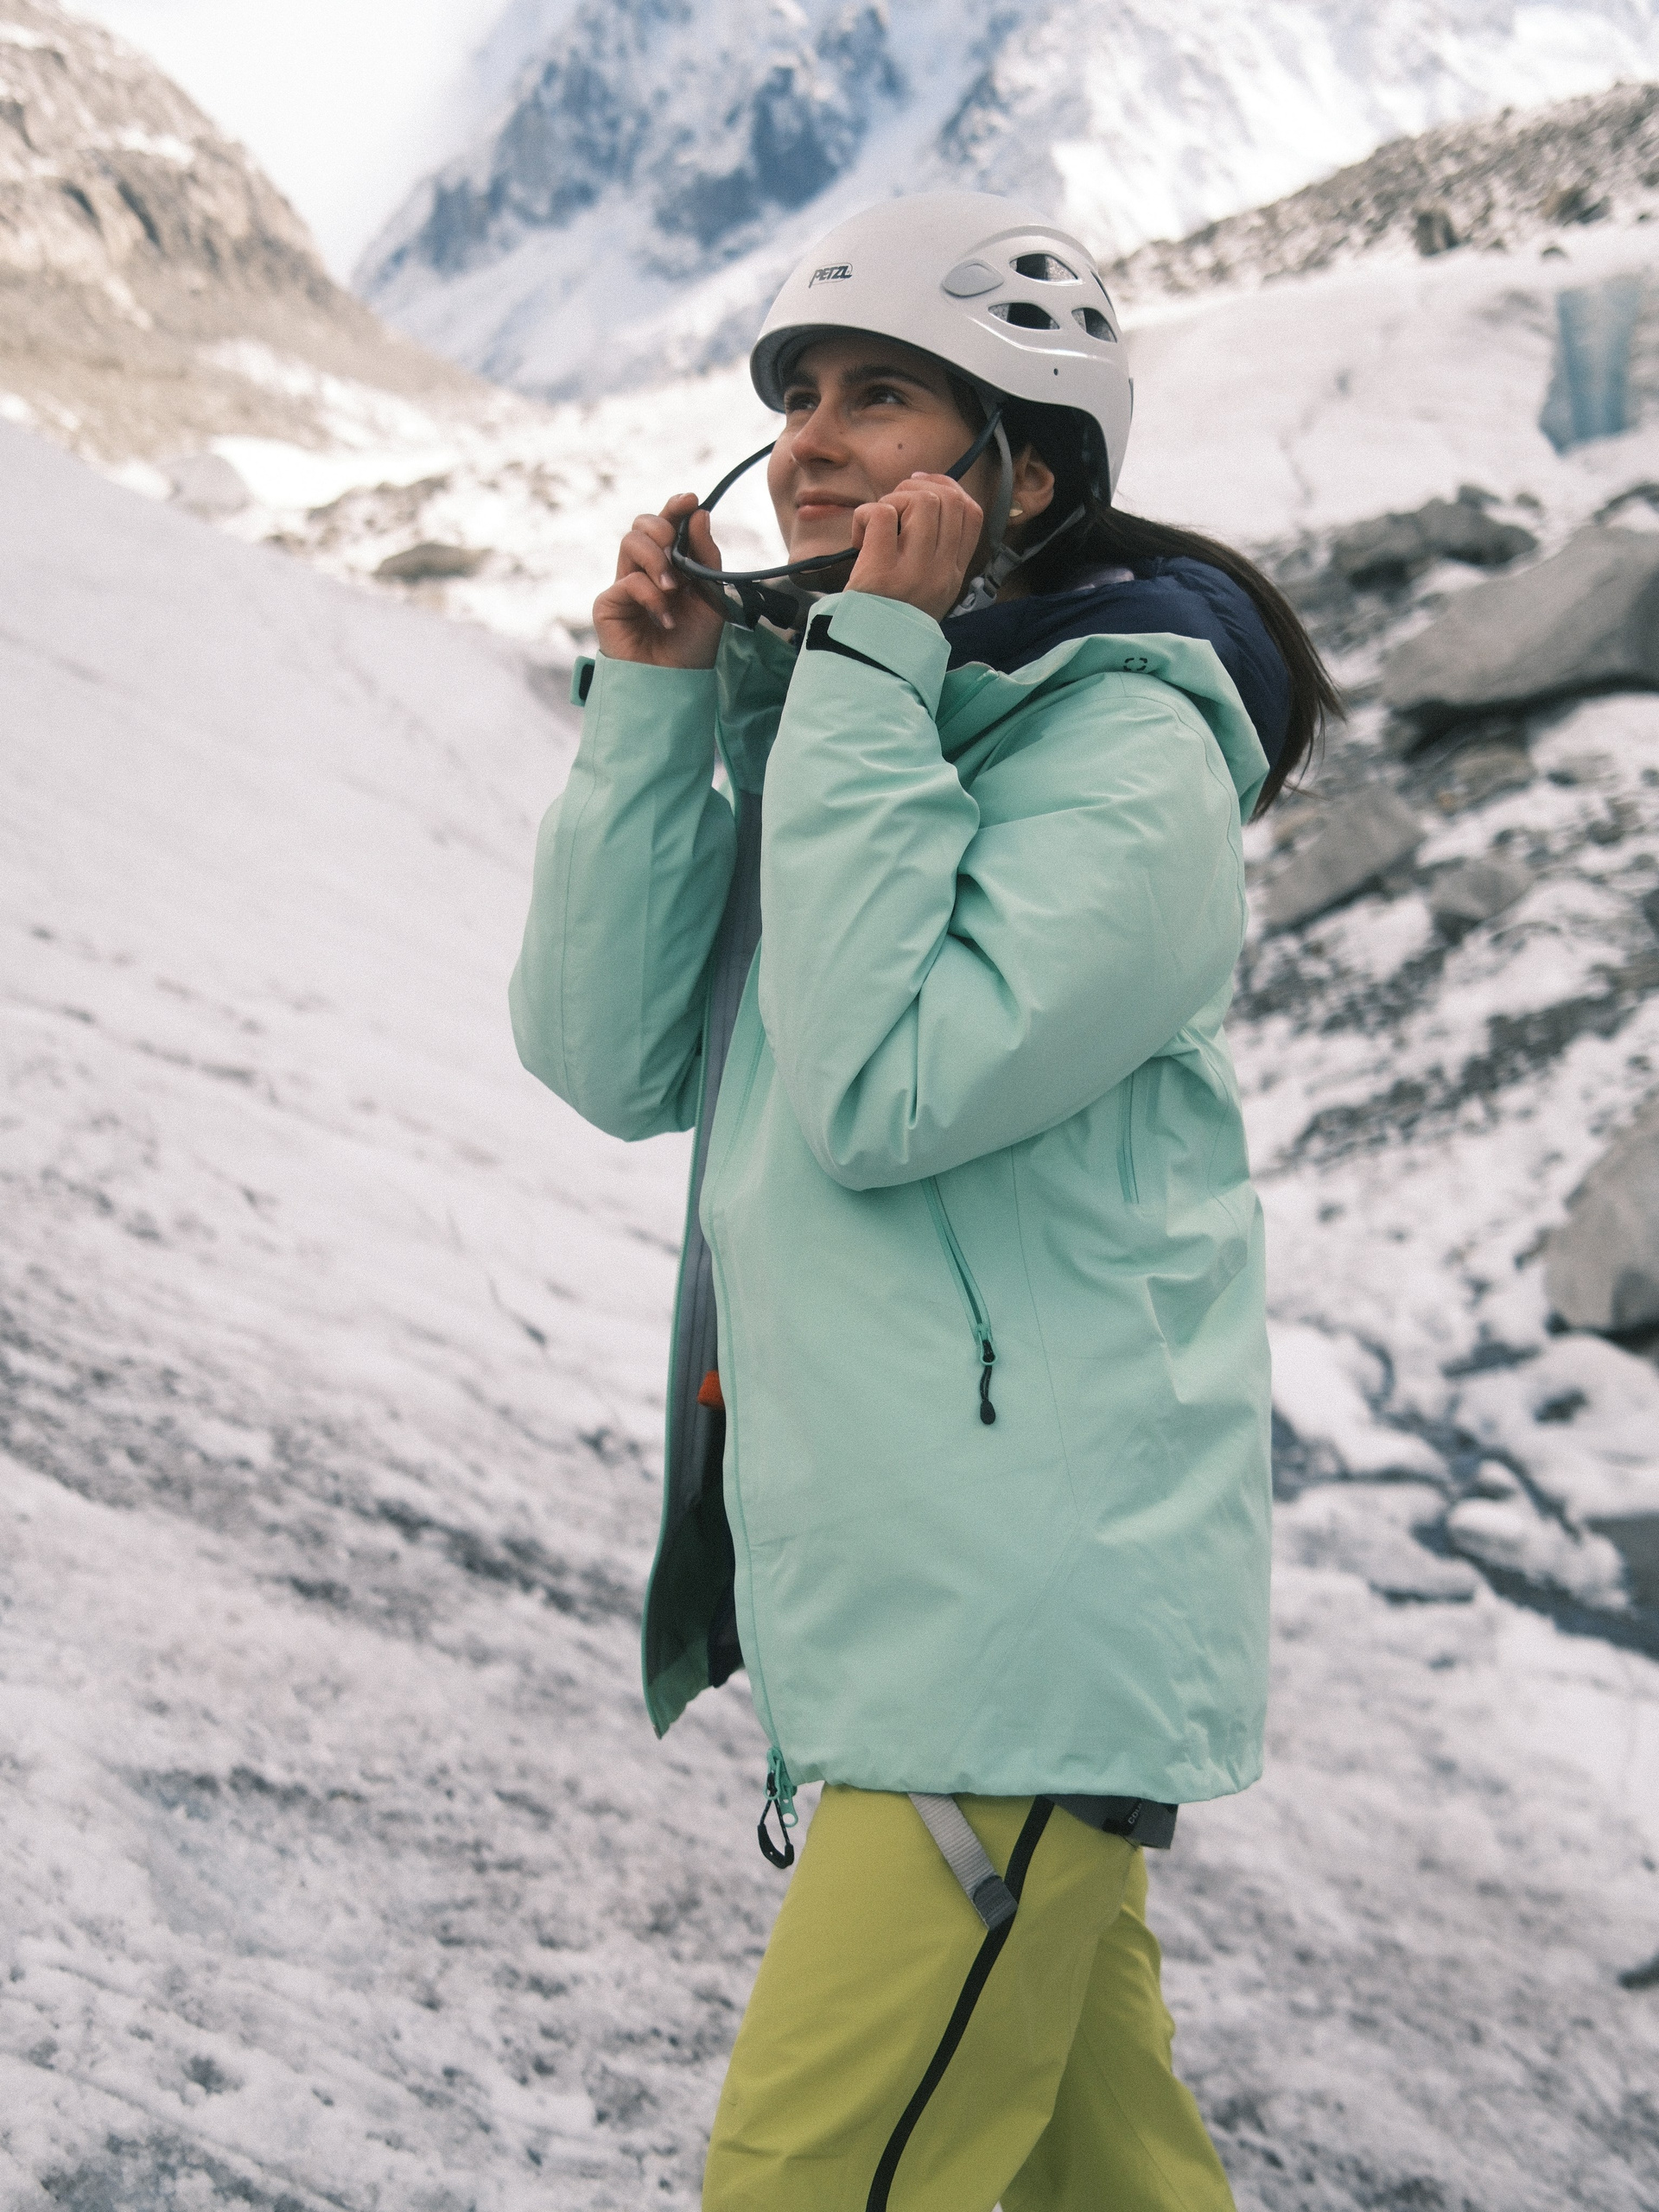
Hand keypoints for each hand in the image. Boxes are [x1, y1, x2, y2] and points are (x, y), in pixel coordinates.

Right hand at [593, 494, 726, 668]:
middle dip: (661, 527)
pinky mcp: (608, 603)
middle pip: (641, 524)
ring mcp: (624, 585)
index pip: (667, 525)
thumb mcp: (712, 596)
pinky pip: (628, 581)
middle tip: (675, 548)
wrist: (676, 681)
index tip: (690, 499)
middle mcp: (644, 570)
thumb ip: (706, 556)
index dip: (674, 507)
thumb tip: (699, 513)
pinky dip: (651, 595)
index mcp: (670, 565)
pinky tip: (664, 617)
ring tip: (672, 588)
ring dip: (656, 559)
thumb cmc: (693, 643)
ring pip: (629, 542)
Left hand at [844, 474, 984, 621]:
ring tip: (876, 524)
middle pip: (949, 500)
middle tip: (894, 505)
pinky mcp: (881, 571)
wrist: (868, 657)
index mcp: (954, 573)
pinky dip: (865, 515)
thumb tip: (923, 497)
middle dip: (918, 488)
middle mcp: (941, 570)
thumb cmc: (891, 617)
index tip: (924, 486)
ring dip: (893, 500)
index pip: (972, 514)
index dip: (950, 488)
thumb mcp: (928, 590)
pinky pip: (881, 515)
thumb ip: (934, 552)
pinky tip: (858, 539)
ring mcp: (914, 571)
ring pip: (920, 501)